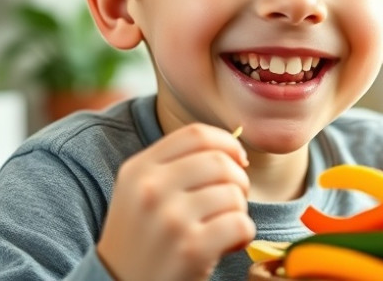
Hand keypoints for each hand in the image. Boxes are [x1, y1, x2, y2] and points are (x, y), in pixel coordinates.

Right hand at [97, 123, 254, 280]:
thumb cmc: (142, 240)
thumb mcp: (140, 193)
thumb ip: (175, 166)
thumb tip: (233, 150)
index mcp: (139, 169)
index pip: (197, 134)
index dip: (227, 143)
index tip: (237, 160)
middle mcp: (151, 189)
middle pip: (220, 162)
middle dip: (239, 180)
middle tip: (233, 201)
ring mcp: (170, 219)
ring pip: (233, 194)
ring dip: (239, 211)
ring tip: (223, 228)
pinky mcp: (191, 249)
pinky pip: (241, 224)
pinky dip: (243, 235)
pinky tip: (228, 245)